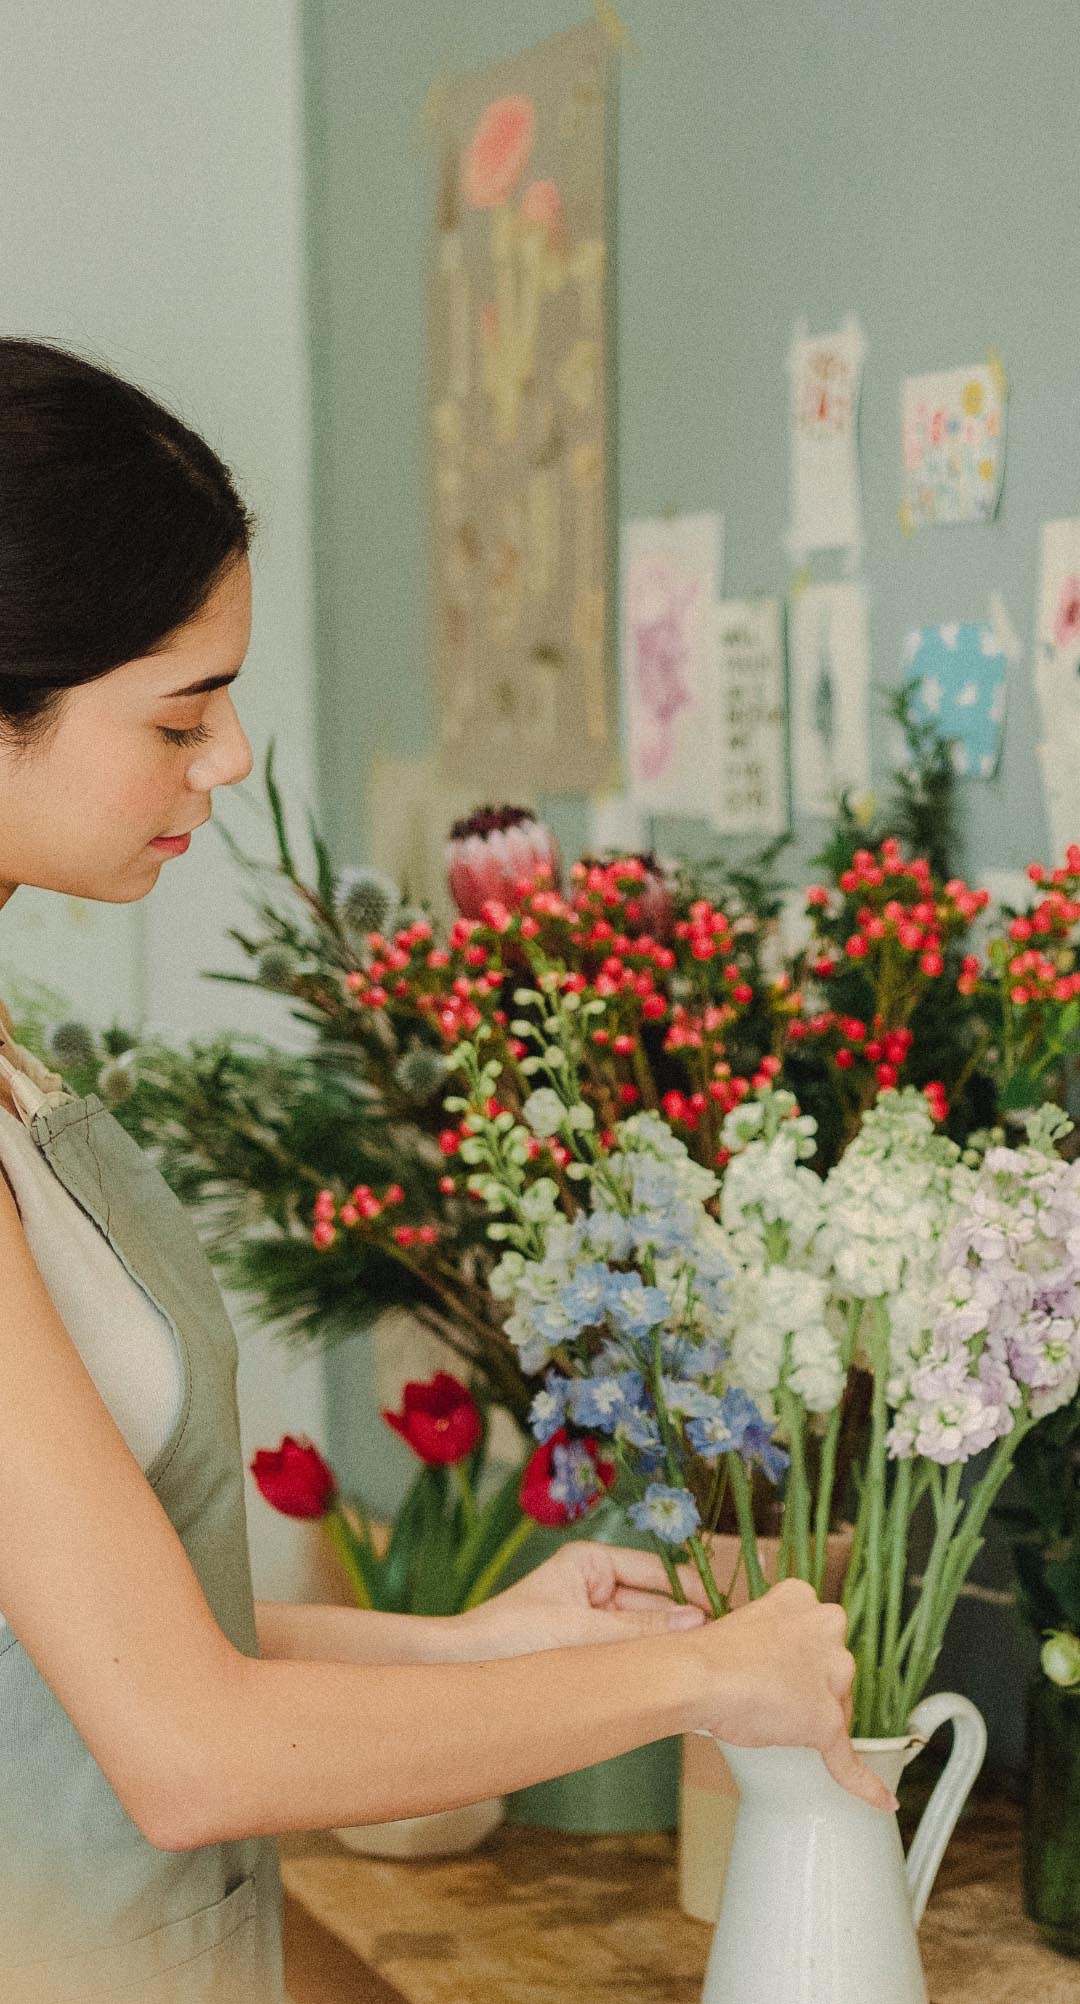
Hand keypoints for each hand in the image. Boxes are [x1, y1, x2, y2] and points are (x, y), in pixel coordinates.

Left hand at [453, 1539, 709, 1659]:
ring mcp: (592, 1617)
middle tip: (724, 1650)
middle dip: (684, 1627)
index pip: (658, 1572)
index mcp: (592, 1561)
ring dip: (667, 1650)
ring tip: (704, 1668)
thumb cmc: (511, 1637)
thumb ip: (639, 1632)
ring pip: (644, 1633)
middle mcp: (595, 1584)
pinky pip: (628, 1654)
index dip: (692, 1593)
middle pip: (655, 1605)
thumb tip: (696, 1624)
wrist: (462, 1668)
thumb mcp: (582, 1632)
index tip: (726, 1614)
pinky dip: (647, 1667)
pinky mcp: (588, 1649)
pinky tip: (671, 1682)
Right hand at [688, 1577, 896, 1813]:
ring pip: (838, 1708)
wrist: (698, 1675)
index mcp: (804, 1598)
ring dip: (814, 1719)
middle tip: (767, 1694)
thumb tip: (773, 1663)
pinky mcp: (828, 1722)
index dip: (799, 1656)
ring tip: (769, 1719)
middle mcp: (828, 1629)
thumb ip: (774, 1633)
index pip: (819, 1634)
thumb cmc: (709, 1654)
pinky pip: (849, 1759)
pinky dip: (865, 1783)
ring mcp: (832, 1677)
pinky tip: (883, 1800)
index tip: (778, 1664)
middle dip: (811, 1687)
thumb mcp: (747, 1620)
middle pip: (835, 1670)